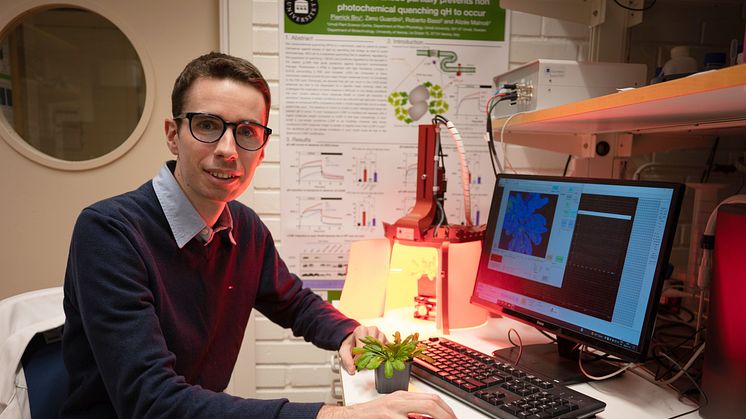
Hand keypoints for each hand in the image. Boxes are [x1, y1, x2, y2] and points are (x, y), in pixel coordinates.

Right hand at [317, 391, 456, 418]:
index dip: (447, 410)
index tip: (453, 418)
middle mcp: (399, 400)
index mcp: (403, 396)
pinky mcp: (386, 418)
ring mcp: (393, 410)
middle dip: (446, 415)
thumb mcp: (394, 409)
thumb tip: (431, 417)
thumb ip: (411, 412)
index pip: (432, 399)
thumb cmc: (372, 415)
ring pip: (423, 412)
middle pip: (431, 403)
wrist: (351, 416)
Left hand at [338, 325, 385, 374]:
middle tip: (365, 364)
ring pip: (382, 348)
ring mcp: (380, 334)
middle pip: (374, 347)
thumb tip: (352, 370)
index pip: (364, 346)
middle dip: (370, 357)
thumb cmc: (351, 345)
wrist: (355, 340)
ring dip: (377, 356)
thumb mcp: (344, 352)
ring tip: (371, 360)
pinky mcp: (386, 340)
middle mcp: (372, 330)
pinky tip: (378, 358)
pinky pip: (388, 349)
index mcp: (361, 330)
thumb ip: (347, 361)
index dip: (361, 357)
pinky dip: (384, 355)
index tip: (358, 363)